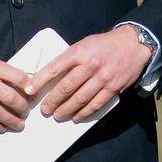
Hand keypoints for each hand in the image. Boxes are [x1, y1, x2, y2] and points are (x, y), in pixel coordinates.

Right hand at [0, 50, 34, 132]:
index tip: (33, 95)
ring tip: (19, 124)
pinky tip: (2, 127)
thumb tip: (23, 85)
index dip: (29, 88)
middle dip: (22, 108)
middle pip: (9, 98)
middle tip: (26, 113)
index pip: (17, 77)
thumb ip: (1, 70)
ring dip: (11, 121)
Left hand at [33, 25, 153, 122]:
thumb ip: (70, 58)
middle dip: (53, 100)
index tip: (29, 90)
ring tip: (57, 115)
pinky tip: (76, 117)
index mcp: (79, 52)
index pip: (54, 68)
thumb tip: (51, 76)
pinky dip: (84, 113)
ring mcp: (102, 77)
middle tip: (45, 109)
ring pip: (80, 98)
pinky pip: (96, 104)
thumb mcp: (84, 44)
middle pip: (66, 87)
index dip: (39, 81)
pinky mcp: (113, 88)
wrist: (132, 45)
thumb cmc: (104, 45)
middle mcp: (90, 65)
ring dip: (66, 109)